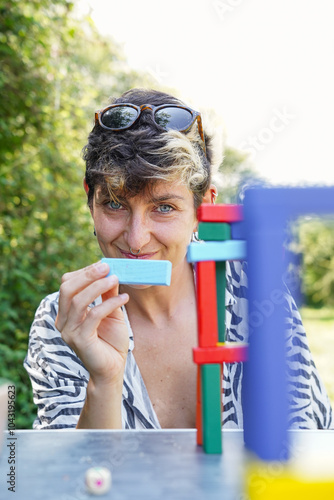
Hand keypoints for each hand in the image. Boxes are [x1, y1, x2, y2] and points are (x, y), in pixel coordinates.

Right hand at [55, 261, 129, 385]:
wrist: (113, 369)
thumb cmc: (111, 340)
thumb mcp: (111, 311)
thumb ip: (108, 293)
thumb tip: (111, 271)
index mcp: (66, 312)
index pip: (67, 284)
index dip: (84, 272)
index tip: (103, 265)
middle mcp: (63, 321)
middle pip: (67, 289)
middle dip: (87, 275)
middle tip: (107, 267)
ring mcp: (69, 332)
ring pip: (78, 301)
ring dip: (98, 287)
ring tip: (116, 279)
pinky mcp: (80, 340)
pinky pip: (93, 316)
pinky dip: (110, 304)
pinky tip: (124, 298)